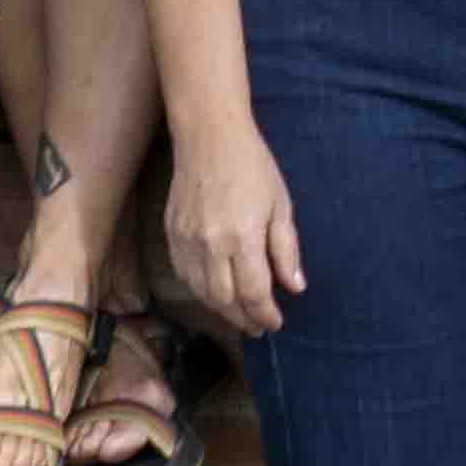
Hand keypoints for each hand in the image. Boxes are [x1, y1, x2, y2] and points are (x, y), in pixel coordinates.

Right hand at [159, 122, 304, 337]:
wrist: (209, 138)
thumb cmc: (253, 168)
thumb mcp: (281, 206)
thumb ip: (286, 250)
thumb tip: (294, 287)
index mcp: (243, 237)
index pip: (253, 292)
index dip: (265, 314)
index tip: (275, 323)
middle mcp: (210, 244)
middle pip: (224, 300)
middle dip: (244, 319)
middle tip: (259, 327)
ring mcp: (186, 241)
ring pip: (201, 292)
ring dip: (222, 310)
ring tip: (240, 315)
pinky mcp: (171, 235)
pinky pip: (184, 275)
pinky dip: (201, 291)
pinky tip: (216, 293)